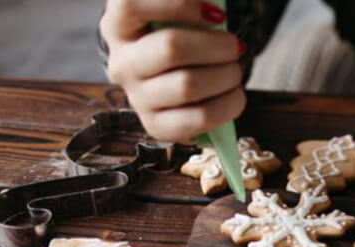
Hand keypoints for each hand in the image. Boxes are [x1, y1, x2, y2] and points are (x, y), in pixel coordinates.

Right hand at [100, 0, 245, 141]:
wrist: (173, 78)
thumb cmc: (180, 38)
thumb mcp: (178, 17)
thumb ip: (191, 9)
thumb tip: (215, 13)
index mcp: (118, 25)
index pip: (129, 5)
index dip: (179, 4)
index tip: (217, 14)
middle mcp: (122, 63)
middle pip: (171, 48)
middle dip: (217, 46)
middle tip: (235, 46)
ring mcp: (137, 98)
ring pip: (188, 85)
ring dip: (226, 75)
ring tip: (236, 70)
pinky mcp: (156, 126)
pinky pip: (198, 119)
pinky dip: (227, 105)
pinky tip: (234, 95)